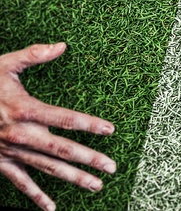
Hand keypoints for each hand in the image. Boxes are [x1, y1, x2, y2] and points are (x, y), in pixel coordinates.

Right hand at [0, 43, 115, 210]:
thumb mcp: (3, 64)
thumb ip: (33, 54)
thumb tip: (62, 45)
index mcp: (24, 109)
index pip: (64, 118)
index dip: (89, 124)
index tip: (110, 129)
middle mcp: (19, 133)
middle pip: (60, 149)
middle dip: (88, 158)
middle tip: (111, 166)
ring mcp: (10, 151)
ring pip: (46, 168)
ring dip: (72, 178)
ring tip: (96, 185)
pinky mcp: (0, 162)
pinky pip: (20, 182)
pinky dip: (36, 196)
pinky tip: (51, 208)